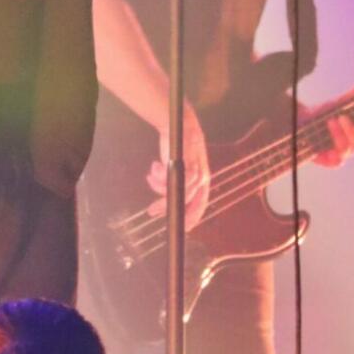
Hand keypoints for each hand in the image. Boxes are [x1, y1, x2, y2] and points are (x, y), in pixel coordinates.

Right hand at [146, 105, 210, 230]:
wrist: (181, 125)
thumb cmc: (180, 148)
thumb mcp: (181, 167)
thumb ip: (178, 182)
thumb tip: (164, 201)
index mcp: (204, 180)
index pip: (201, 205)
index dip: (192, 218)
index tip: (183, 228)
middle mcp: (201, 178)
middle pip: (186, 203)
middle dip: (166, 207)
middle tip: (151, 211)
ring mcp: (194, 172)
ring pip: (174, 191)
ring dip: (157, 187)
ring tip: (149, 177)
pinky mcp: (184, 164)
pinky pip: (167, 180)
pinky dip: (157, 177)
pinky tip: (153, 167)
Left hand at [304, 80, 353, 167]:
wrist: (298, 120)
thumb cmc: (321, 113)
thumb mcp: (337, 104)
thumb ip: (353, 96)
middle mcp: (349, 145)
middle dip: (352, 130)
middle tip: (342, 117)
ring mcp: (337, 154)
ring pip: (347, 151)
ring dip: (341, 136)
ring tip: (330, 121)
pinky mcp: (325, 160)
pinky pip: (335, 162)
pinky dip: (333, 153)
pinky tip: (327, 144)